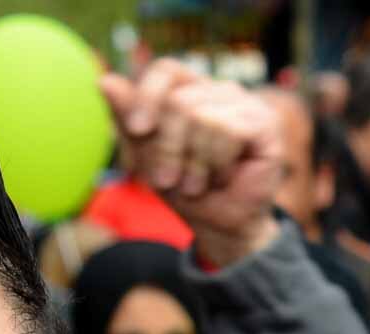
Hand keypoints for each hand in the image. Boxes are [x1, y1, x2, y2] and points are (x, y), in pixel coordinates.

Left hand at [100, 60, 281, 267]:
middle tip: (170, 179)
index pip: (167, 70)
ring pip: (202, 117)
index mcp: (192, 91)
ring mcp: (245, 105)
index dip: (149, 96)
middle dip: (169, 148)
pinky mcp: (265, 124)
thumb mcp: (147, 155)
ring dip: (193, 163)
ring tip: (198, 184)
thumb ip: (127, 119)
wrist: (220, 226)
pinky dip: (216, 164)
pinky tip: (222, 179)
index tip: (138, 129)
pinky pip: (227, 130)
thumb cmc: (185, 189)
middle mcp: (219, 92)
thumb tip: (104, 81)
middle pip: (180, 101)